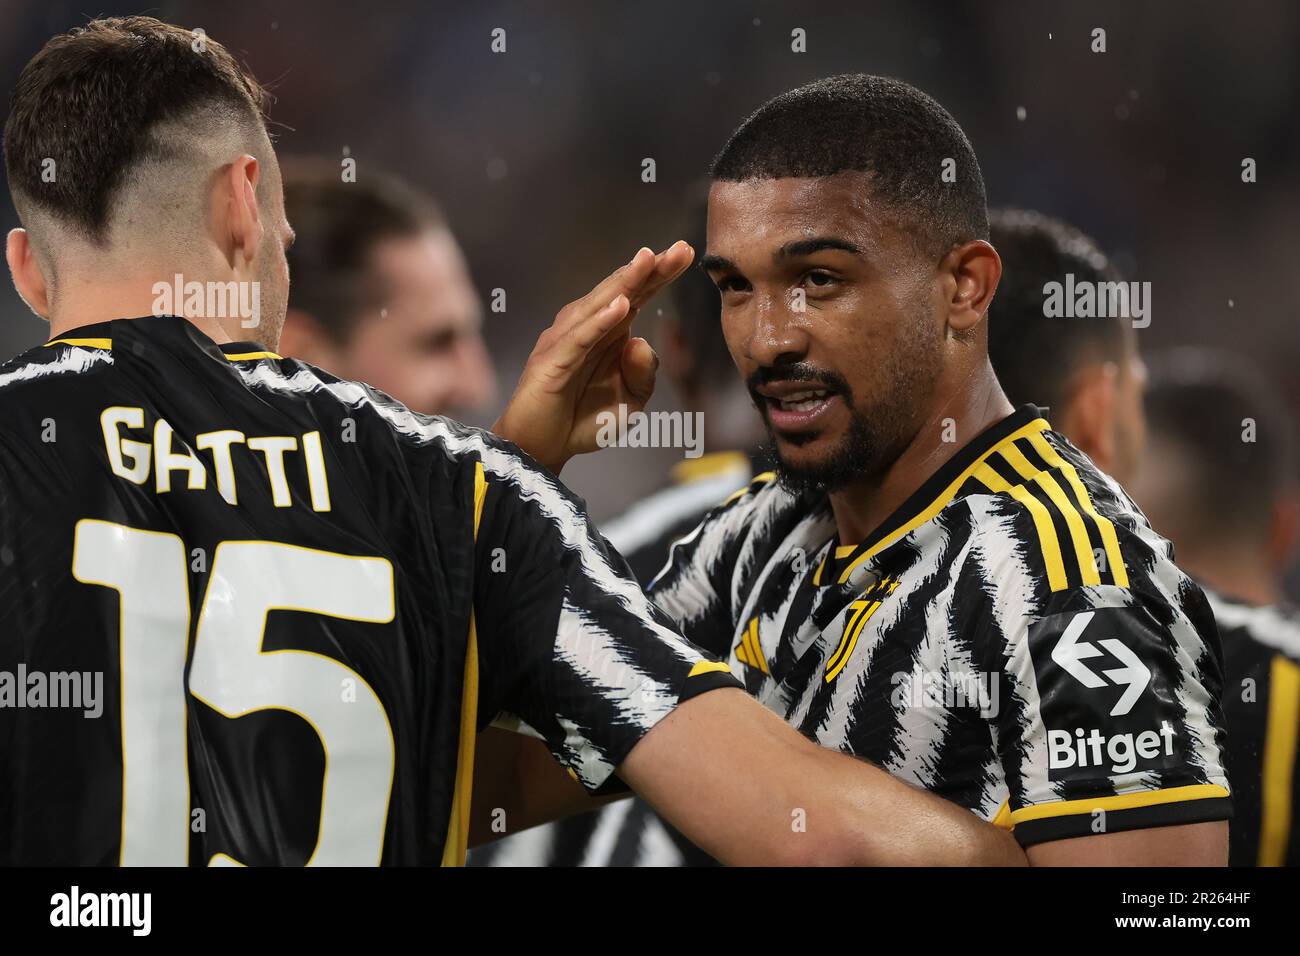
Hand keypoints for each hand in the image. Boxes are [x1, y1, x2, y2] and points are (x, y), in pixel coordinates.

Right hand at [493, 241, 694, 472]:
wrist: (544, 448)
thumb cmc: (583, 421)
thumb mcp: (631, 402)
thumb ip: (644, 375)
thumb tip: (642, 341)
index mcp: (610, 334)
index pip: (637, 297)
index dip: (660, 275)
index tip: (685, 253)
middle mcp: (588, 329)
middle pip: (621, 292)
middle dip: (649, 269)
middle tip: (678, 249)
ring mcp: (567, 342)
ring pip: (599, 306)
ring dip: (624, 283)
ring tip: (648, 260)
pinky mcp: (553, 362)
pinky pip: (580, 339)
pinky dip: (599, 322)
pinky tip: (619, 307)